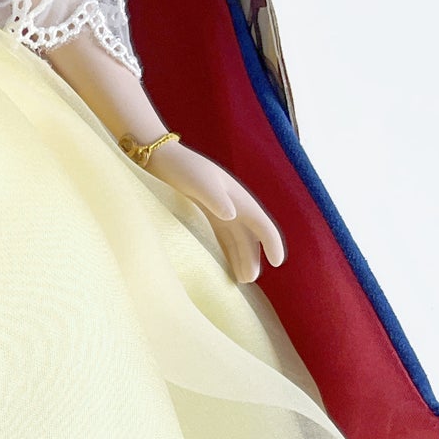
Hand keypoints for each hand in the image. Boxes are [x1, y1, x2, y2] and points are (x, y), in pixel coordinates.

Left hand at [147, 140, 285, 283]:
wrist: (160, 158)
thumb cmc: (181, 167)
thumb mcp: (199, 181)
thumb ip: (215, 198)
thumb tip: (231, 216)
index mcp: (237, 197)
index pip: (261, 223)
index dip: (271, 242)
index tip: (278, 262)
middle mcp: (233, 205)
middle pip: (249, 236)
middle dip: (253, 257)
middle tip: (248, 280)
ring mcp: (219, 211)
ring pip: (236, 239)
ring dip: (241, 257)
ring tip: (241, 279)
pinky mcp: (203, 215)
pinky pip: (221, 237)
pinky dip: (226, 251)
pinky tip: (223, 264)